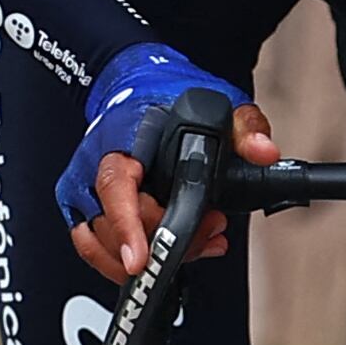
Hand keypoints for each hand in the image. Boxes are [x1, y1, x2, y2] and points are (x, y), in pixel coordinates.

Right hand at [56, 41, 267, 285]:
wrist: (139, 84)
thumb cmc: (171, 96)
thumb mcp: (219, 103)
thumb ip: (245, 127)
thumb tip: (263, 152)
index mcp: (122, 138)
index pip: (115, 186)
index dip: (126, 226)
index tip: (139, 259)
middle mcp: (93, 164)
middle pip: (114, 225)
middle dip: (165, 242)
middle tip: (211, 231)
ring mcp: (82, 187)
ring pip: (101, 244)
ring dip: (150, 255)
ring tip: (199, 240)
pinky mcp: (82, 205)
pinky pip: (93, 247)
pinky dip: (127, 260)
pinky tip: (172, 249)